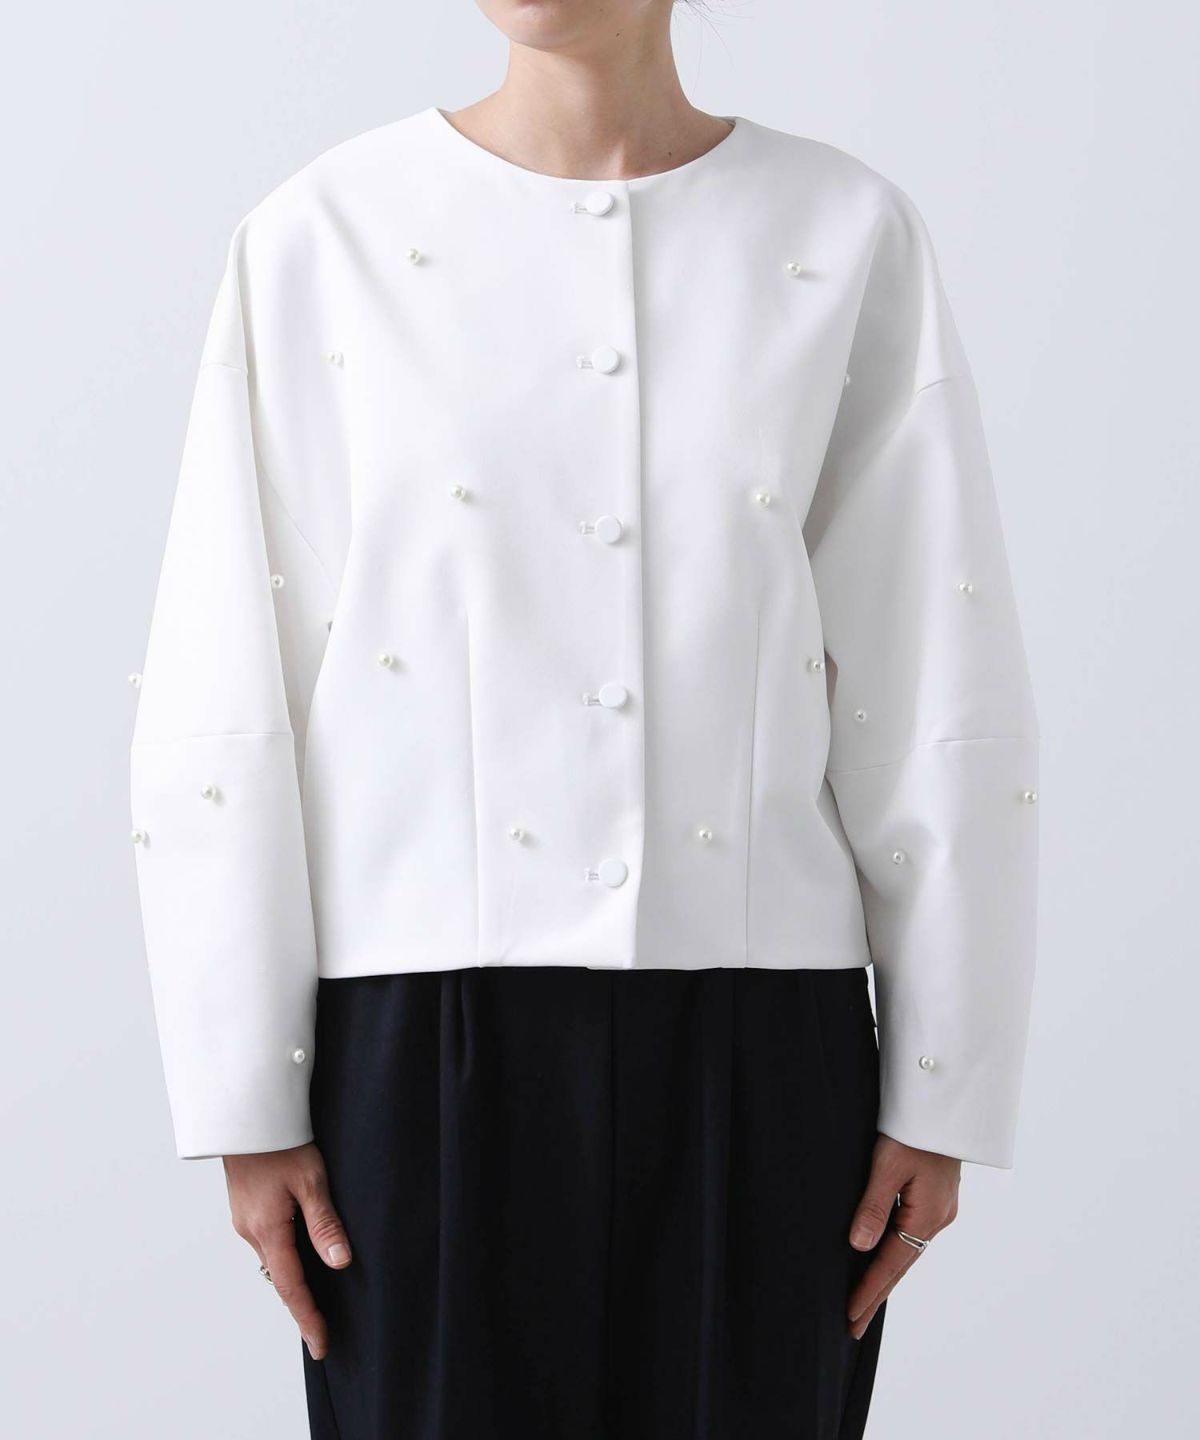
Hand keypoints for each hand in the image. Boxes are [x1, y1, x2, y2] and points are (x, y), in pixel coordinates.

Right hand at [224, 1143, 351, 1359]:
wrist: (246, 1115)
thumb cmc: (281, 1142)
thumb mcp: (311, 1180)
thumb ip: (325, 1224)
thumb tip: (341, 1263)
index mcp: (267, 1229)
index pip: (291, 1286)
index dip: (308, 1317)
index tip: (321, 1344)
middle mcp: (251, 1231)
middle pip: (280, 1279)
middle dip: (300, 1306)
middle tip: (320, 1333)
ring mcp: (245, 1220)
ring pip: (272, 1261)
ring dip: (291, 1282)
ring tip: (313, 1303)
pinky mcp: (245, 1209)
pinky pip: (267, 1243)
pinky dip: (283, 1258)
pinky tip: (297, 1258)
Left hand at [846, 1133, 960, 1338]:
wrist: (945, 1103)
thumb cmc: (914, 1128)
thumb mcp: (887, 1164)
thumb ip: (874, 1205)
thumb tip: (859, 1246)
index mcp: (927, 1215)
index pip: (892, 1264)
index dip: (869, 1291)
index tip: (850, 1316)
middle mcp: (937, 1218)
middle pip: (902, 1265)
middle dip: (876, 1295)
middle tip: (853, 1325)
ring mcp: (940, 1208)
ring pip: (908, 1251)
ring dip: (886, 1277)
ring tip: (864, 1303)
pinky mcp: (937, 1197)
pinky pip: (912, 1235)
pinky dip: (896, 1254)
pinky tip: (885, 1261)